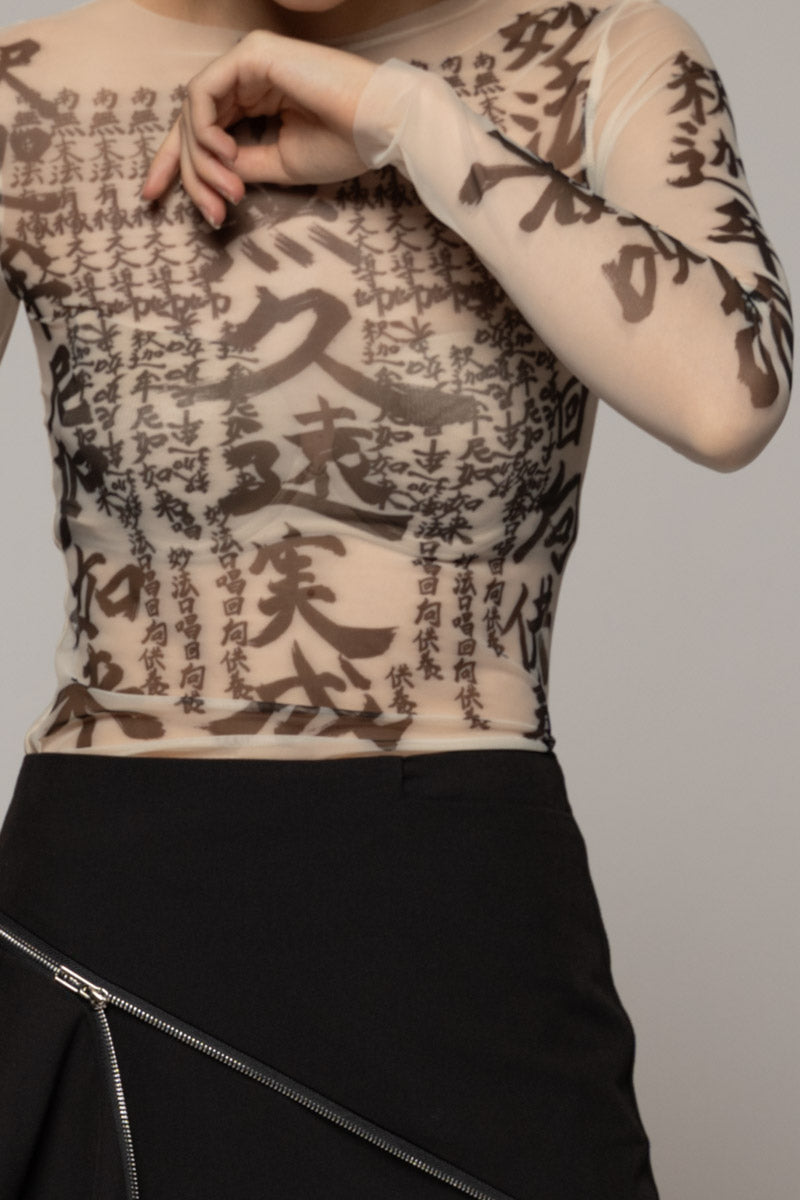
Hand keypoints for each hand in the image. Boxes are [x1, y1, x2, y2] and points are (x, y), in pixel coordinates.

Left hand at [140, 30, 377, 225]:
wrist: (380, 126)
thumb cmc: (343, 144)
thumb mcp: (279, 164)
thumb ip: (241, 164)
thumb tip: (209, 173)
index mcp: (257, 97)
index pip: (202, 128)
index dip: (174, 164)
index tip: (152, 197)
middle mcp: (247, 75)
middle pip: (191, 122)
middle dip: (186, 171)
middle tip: (207, 213)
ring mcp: (247, 61)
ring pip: (194, 112)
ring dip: (202, 161)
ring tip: (228, 192)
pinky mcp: (251, 55)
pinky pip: (203, 94)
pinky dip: (204, 130)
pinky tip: (226, 156)